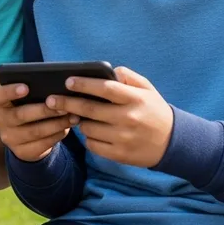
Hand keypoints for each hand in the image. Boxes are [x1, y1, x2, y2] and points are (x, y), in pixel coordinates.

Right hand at [0, 83, 78, 162]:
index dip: (10, 91)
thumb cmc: (29, 107)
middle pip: (20, 115)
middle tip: (63, 106)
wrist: (25, 136)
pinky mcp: (22, 152)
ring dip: (56, 124)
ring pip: (35, 131)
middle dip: (44, 110)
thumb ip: (34, 91)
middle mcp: (0, 121)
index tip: (26, 87)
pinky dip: (57, 135)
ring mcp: (9, 139)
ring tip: (72, 117)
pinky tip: (67, 128)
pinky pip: (42, 144)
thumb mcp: (26, 99)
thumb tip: (56, 88)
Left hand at [45, 67, 173, 167]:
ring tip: (76, 115)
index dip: (84, 84)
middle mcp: (128, 118)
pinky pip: (93, 145)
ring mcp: (123, 138)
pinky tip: (89, 131)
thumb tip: (108, 70)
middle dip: (66, 103)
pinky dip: (87, 138)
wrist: (173, 142)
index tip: (67, 81)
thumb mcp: (147, 89)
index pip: (105, 88)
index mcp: (134, 99)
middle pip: (89, 109)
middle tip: (50, 100)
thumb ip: (127, 77)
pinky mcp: (120, 155)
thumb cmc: (154, 110)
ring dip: (79, 121)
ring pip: (88, 128)